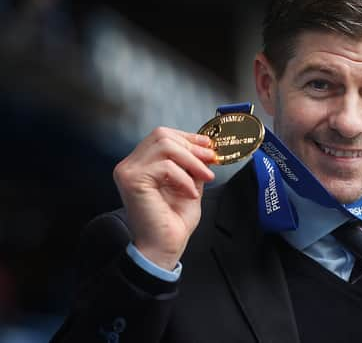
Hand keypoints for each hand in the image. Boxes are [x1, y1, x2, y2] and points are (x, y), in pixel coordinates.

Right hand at [113, 127, 214, 269]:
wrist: (163, 248)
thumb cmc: (173, 222)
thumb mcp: (189, 184)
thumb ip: (192, 165)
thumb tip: (205, 147)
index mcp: (140, 164)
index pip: (162, 136)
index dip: (187, 137)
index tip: (208, 145)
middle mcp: (130, 165)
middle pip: (162, 136)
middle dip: (192, 147)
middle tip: (211, 161)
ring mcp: (128, 171)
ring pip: (164, 146)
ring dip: (191, 161)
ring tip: (205, 178)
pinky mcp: (132, 180)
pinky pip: (165, 166)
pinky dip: (183, 178)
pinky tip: (189, 194)